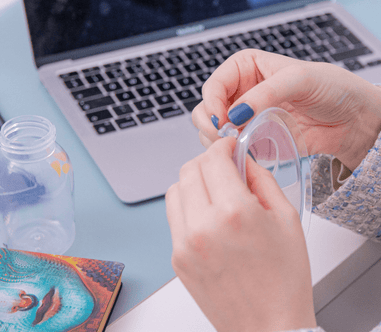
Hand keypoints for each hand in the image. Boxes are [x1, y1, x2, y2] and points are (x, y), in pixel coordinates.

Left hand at [166, 137, 316, 331]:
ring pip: (175, 189)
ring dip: (193, 182)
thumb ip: (261, 179)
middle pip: (189, 169)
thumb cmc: (284, 279)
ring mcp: (184, 244)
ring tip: (214, 192)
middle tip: (223, 167)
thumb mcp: (286, 218)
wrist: (268, 327)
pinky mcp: (177, 258)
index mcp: (234, 213)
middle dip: (207, 161)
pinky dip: (188, 206)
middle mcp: (203, 226)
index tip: (229, 147)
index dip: (222, 145)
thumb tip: (242, 159)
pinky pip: (174, 216)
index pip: (213, 159)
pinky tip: (207, 216)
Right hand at [194, 49, 380, 170]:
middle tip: (224, 135)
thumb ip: (264, 93)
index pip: (214, 85)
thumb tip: (235, 114)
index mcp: (245, 68)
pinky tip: (243, 153)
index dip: (213, 103)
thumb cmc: (330, 88)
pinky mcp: (252, 139)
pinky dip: (230, 152)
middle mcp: (240, 92)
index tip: (222, 120)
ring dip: (217, 140)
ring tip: (236, 144)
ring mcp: (245, 118)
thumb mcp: (298, 79)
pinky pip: (230, 147)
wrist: (351, 119)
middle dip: (210, 123)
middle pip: (207, 108)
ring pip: (212, 130)